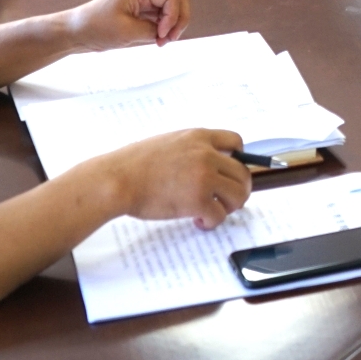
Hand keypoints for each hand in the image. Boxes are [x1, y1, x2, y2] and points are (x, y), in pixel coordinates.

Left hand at [65, 0, 191, 47]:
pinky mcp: (140, 13)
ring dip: (171, 26)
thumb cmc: (96, 27)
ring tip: (161, 42)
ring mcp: (143, 2)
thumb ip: (153, 31)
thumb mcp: (128, 31)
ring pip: (171, 10)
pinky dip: (163, 30)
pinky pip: (161, 18)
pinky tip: (155, 40)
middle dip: (178, 20)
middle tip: (168, 39)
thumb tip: (165, 33)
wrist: (76, 31)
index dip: (173, 18)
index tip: (161, 35)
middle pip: (177, 1)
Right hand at [98, 128, 251, 227]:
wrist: (118, 180)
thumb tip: (209, 164)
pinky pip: (219, 215)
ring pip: (238, 195)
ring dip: (229, 207)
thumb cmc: (134, 164)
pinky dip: (212, 222)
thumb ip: (192, 149)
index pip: (236, 141)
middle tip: (227, 201)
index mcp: (199, 137)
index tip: (231, 172)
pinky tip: (198, 221)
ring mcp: (204, 177)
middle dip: (238, 189)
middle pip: (242, 173)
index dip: (239, 159)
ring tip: (213, 212)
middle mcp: (206, 154)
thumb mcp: (169, 143)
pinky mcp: (197, 200)